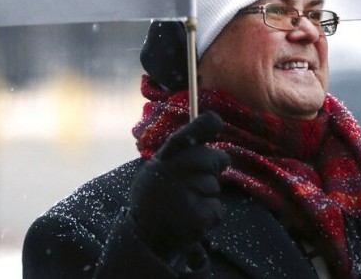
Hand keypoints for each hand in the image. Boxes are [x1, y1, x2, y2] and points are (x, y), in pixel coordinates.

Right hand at [129, 111, 230, 259]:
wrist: (143, 241)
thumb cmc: (155, 201)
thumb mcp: (156, 172)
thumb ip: (178, 154)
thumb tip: (210, 124)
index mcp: (160, 163)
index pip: (183, 137)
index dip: (202, 126)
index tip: (215, 120)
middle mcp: (169, 175)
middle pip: (212, 158)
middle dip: (214, 165)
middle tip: (200, 179)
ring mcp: (183, 196)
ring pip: (215, 185)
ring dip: (208, 194)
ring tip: (187, 204)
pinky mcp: (196, 218)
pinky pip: (217, 208)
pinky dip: (211, 214)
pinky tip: (194, 219)